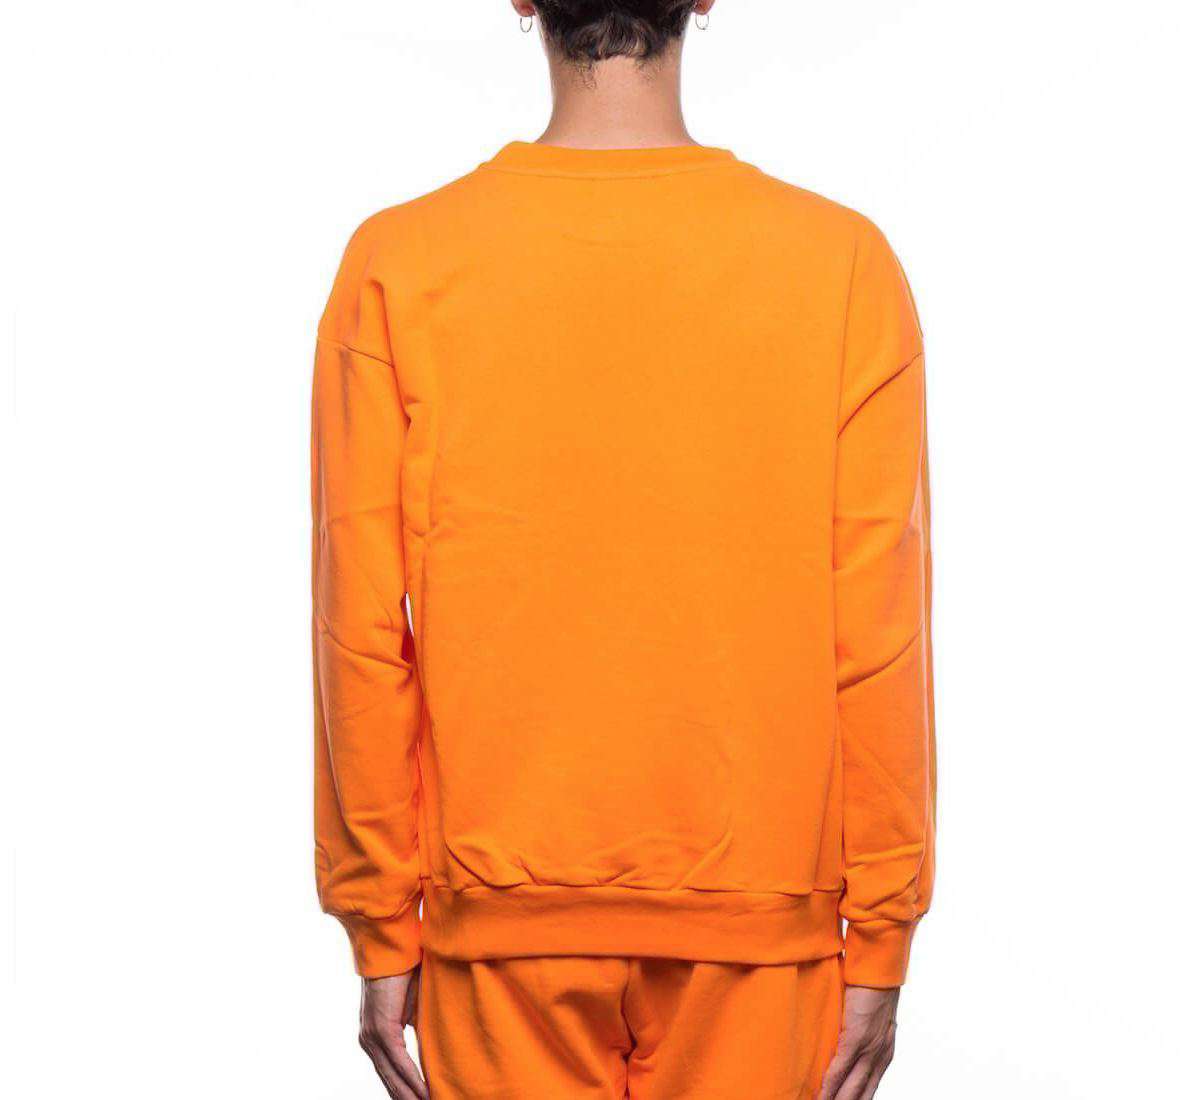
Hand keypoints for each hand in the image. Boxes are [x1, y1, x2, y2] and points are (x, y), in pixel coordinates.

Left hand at [359, 969, 428, 1098]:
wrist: (393, 948)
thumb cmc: (405, 972)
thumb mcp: (412, 1008)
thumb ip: (415, 1029)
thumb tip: (430, 1048)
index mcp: (375, 1036)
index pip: (389, 1072)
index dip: (403, 1090)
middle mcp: (369, 1040)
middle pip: (389, 1080)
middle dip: (406, 1099)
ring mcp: (372, 1036)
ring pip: (392, 1076)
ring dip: (410, 1096)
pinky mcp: (381, 1029)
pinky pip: (398, 1062)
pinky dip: (412, 1079)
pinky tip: (425, 1093)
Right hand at [817, 985, 898, 1099]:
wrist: (879, 967)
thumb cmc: (872, 985)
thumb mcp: (871, 1015)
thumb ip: (860, 1031)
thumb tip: (844, 1037)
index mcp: (884, 1052)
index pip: (869, 1088)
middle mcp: (879, 1056)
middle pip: (861, 1094)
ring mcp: (869, 1049)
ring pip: (851, 1088)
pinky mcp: (856, 1039)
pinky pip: (840, 1070)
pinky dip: (829, 1086)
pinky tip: (820, 1097)